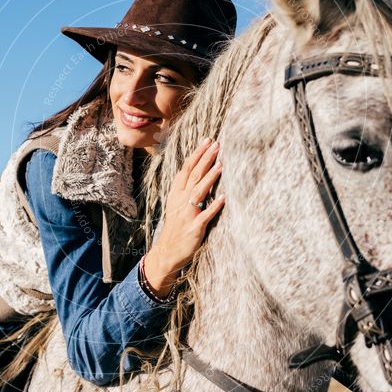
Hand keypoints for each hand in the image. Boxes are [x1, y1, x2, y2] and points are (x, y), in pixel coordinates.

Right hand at [143, 137, 224, 296]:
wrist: (167, 251)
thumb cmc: (176, 226)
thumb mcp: (177, 204)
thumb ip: (187, 188)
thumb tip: (199, 171)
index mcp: (176, 193)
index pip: (186, 169)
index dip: (197, 154)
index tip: (208, 141)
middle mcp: (180, 201)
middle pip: (193, 175)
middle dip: (205, 159)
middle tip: (216, 144)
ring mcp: (187, 214)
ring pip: (199, 192)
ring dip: (210, 178)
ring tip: (221, 164)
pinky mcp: (194, 228)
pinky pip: (205, 215)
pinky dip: (214, 206)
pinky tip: (223, 198)